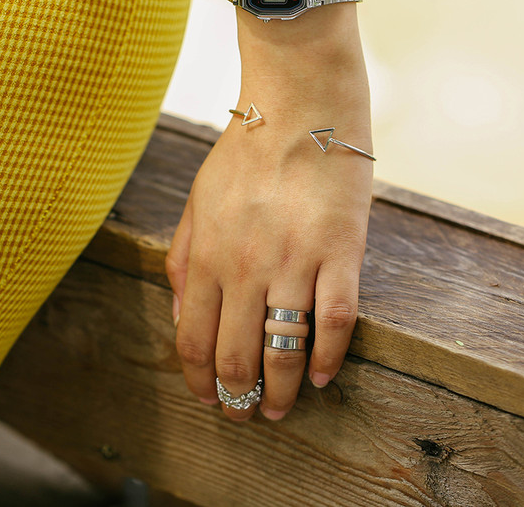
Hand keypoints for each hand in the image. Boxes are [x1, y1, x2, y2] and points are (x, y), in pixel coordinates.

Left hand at [166, 75, 372, 420]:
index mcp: (209, 255)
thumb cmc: (246, 154)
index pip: (195, 339)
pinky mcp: (340, 254)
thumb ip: (184, 259)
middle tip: (243, 414)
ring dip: (279, 392)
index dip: (200, 379)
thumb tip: (182, 316)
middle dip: (236, 397)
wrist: (298, 109)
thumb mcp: (197, 201)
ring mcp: (295, 262)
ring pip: (284, 350)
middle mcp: (246, 267)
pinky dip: (328, 359)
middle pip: (237, 355)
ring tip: (279, 409)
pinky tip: (322, 377)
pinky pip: (334, 323)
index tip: (209, 397)